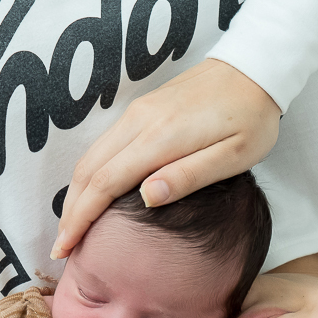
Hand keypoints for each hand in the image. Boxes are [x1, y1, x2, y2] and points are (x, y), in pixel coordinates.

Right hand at [50, 58, 279, 258]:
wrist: (254, 69)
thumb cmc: (251, 118)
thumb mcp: (233, 156)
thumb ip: (189, 176)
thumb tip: (147, 198)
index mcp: (160, 137)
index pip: (105, 183)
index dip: (81, 219)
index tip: (66, 248)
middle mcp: (139, 121)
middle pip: (88, 171)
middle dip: (70, 211)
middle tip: (63, 247)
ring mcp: (138, 112)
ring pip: (91, 156)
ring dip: (76, 193)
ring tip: (71, 227)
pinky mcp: (142, 110)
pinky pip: (104, 146)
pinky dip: (90, 175)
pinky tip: (93, 194)